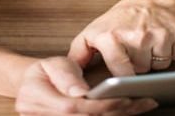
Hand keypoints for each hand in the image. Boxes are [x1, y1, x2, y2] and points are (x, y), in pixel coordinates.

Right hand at [15, 56, 157, 114]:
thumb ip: (66, 77)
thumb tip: (82, 93)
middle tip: (145, 101)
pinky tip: (131, 111)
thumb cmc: (44, 71)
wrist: (30, 85)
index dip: (100, 105)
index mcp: (35, 99)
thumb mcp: (52, 64)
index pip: (73, 108)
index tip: (125, 98)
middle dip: (117, 112)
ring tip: (144, 105)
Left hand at [68, 0, 174, 75]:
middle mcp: (137, 34)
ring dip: (156, 58)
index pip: (122, 74)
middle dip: (140, 63)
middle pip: (143, 71)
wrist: (148, 0)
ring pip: (162, 65)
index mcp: (113, 36)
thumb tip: (69, 74)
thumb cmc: (119, 20)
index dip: (124, 75)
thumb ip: (78, 54)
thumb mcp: (93, 33)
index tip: (124, 69)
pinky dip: (174, 50)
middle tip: (135, 47)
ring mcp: (160, 33)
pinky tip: (164, 39)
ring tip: (148, 42)